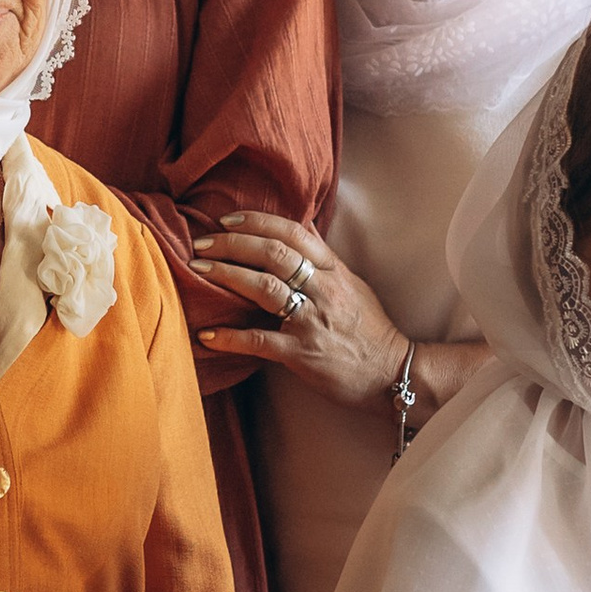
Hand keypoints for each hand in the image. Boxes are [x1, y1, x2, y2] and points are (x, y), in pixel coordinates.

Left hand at [191, 210, 486, 417]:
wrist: (392, 373)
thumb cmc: (369, 329)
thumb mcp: (351, 283)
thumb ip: (323, 257)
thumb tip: (301, 224)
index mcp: (333, 270)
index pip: (292, 233)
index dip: (256, 221)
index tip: (226, 218)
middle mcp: (323, 290)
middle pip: (272, 254)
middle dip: (231, 243)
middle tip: (201, 242)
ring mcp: (312, 321)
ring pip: (264, 287)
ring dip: (226, 275)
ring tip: (198, 269)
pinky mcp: (301, 353)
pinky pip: (259, 341)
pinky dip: (230, 337)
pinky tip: (207, 334)